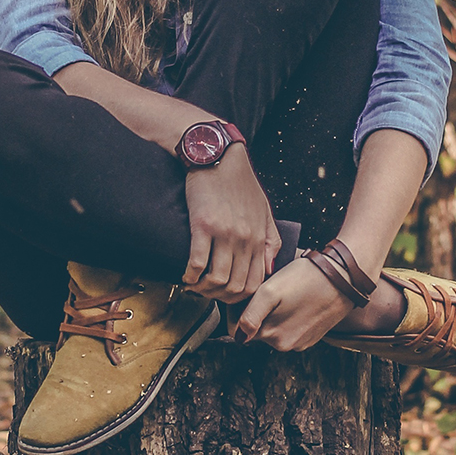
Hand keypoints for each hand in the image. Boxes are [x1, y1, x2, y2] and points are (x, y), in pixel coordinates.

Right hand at [183, 143, 280, 302]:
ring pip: (217, 279)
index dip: (239, 297)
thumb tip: (268, 269)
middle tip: (206, 292)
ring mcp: (225, 233)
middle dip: (219, 297)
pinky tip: (185, 275)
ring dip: (203, 289)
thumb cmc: (239, 183)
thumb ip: (270, 240)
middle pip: (235, 286)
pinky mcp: (203, 225)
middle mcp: (245, 239)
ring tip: (194, 285)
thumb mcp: (264, 210)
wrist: (217, 157)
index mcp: (260, 238)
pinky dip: (190, 276)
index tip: (224, 294)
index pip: (255, 283)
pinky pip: (197, 263)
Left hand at [230, 254, 353, 350]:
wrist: (345, 278)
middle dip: (257, 311)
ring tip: (286, 293)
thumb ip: (250, 316)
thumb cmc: (306, 278)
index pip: (239, 328)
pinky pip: (291, 327)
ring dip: (274, 313)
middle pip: (257, 328)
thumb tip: (239, 336)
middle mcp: (285, 345)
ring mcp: (300, 342)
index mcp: (272, 336)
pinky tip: (298, 299)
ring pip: (274, 328)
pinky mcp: (312, 336)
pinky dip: (290, 315)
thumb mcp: (270, 291)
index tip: (249, 293)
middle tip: (269, 288)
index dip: (239, 309)